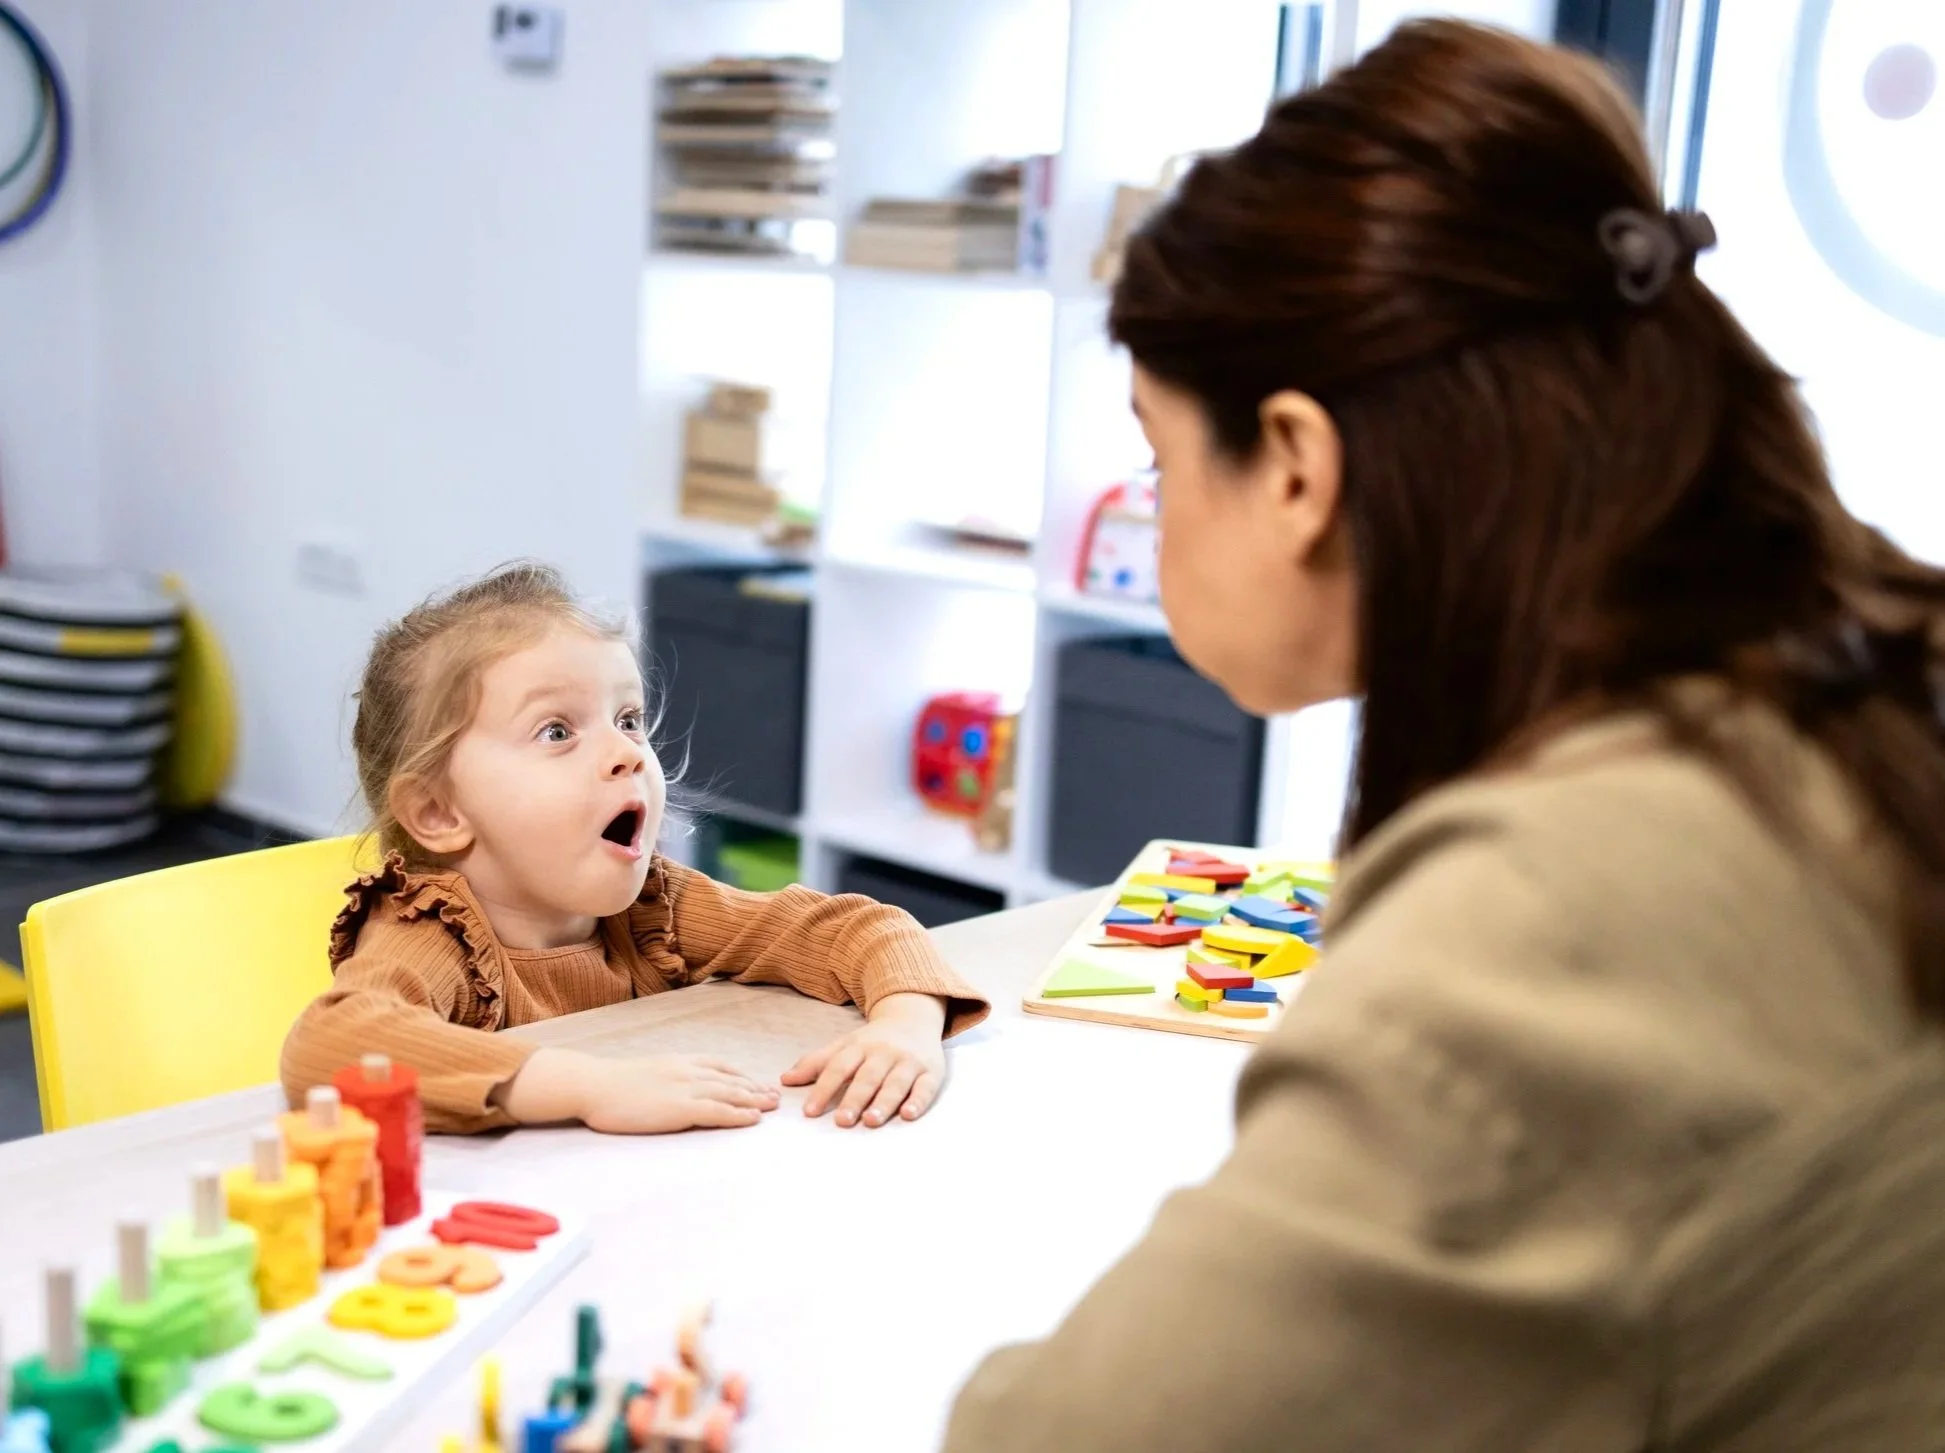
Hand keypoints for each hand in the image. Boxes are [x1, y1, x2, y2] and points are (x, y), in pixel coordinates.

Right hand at [497, 1047, 778, 1134]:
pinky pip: (717, 1111)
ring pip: (730, 1093)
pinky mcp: (679, 1108)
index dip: (740, 1075)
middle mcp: (687, 1071)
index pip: (719, 1065)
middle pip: (731, 1079)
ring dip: (754, 1100)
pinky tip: (753, 1120)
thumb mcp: (645, 1072)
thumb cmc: (610, 1084)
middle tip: (774, 1097)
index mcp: (678, 1061)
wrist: (591, 1084)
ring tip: (772, 1107)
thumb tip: (670, 1088)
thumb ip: (664, 1078)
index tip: (756, 1082)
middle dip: (754, 1088)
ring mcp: (685, 1089)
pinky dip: (738, 1115)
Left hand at [781, 993, 947, 1127]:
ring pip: (896, 1082)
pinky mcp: (931, 1072)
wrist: (914, 1018)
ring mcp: (909, 1062)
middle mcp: (884, 1053)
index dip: (823, 1088)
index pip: (838, 1067)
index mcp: (859, 1047)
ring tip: (871, 1121)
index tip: (810, 1111)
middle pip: (867, 1076)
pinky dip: (918, 1100)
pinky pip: (925, 1087)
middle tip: (842, 1121)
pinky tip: (908, 1115)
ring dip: (884, 1102)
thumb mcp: (844, 1046)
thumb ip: (816, 1063)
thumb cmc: (873, 1041)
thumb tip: (785, 1080)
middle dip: (855, 1098)